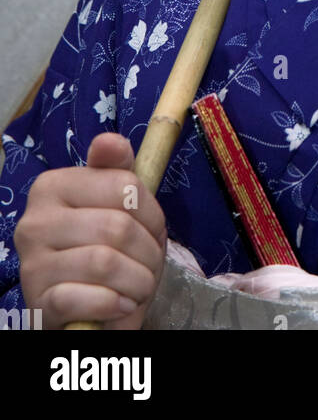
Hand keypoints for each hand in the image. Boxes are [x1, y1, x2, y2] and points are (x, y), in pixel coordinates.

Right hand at [14, 132, 166, 329]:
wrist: (86, 311)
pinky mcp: (40, 304)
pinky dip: (116, 304)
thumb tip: (110, 141)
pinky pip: (91, 299)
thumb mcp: (118, 206)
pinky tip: (119, 305)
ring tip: (137, 287)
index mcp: (52, 186)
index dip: (151, 213)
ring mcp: (32, 265)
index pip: (124, 186)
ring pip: (106, 264)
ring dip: (137, 282)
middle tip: (147, 265)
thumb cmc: (107, 251)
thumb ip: (117, 170)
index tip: (151, 229)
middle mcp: (34, 221)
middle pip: (118, 227)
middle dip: (148, 253)